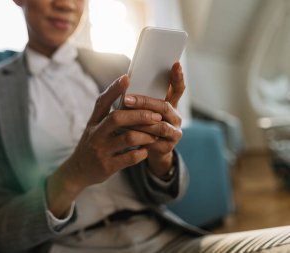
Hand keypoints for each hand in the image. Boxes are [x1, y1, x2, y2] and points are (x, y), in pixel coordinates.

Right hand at [47, 75, 162, 216]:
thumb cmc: (92, 144)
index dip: (114, 89)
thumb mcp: (93, 127)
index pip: (102, 101)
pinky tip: (145, 150)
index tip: (127, 78)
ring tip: (155, 135)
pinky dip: (141, 153)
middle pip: (117, 118)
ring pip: (127, 137)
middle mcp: (95, 134)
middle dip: (140, 115)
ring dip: (146, 135)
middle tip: (156, 115)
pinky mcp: (107, 166)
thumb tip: (125, 93)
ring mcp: (101, 150)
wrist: (77, 171)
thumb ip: (106, 113)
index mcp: (93, 121)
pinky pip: (129, 158)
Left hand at [123, 62, 184, 177]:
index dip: (178, 77)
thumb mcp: (144, 111)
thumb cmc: (143, 126)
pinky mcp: (168, 147)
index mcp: (171, 104)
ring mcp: (174, 133)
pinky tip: (128, 132)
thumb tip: (125, 81)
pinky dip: (140, 135)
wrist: (150, 151)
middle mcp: (176, 117)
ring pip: (160, 125)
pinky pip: (154, 140)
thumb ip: (141, 99)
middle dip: (144, 102)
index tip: (175, 64)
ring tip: (124, 116)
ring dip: (141, 120)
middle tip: (126, 99)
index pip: (178, 89)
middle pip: (164, 107)